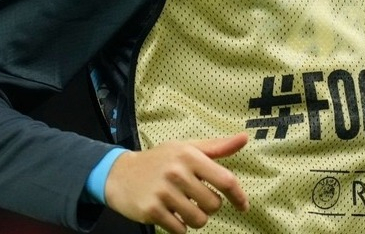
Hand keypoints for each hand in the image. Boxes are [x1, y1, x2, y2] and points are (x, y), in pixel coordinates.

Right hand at [104, 132, 249, 232]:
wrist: (120, 174)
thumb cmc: (160, 161)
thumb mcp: (186, 148)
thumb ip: (217, 147)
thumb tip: (244, 138)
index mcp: (189, 155)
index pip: (225, 180)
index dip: (238, 196)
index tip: (243, 206)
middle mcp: (177, 172)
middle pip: (214, 205)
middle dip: (209, 206)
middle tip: (195, 198)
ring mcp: (163, 192)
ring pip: (199, 220)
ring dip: (195, 218)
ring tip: (183, 207)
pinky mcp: (152, 210)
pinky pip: (180, 230)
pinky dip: (179, 227)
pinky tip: (170, 214)